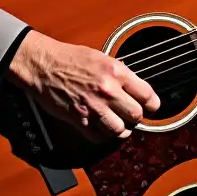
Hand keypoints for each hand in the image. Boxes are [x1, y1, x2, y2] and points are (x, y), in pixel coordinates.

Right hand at [7, 30, 159, 140]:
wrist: (44, 65)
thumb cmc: (70, 58)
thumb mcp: (102, 58)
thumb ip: (120, 74)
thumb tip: (136, 88)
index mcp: (116, 72)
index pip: (147, 95)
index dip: (152, 104)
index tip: (151, 107)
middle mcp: (108, 90)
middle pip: (136, 116)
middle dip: (135, 117)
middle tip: (131, 114)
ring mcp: (93, 107)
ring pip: (120, 131)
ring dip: (120, 129)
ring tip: (117, 123)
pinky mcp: (79, 120)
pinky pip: (98, 137)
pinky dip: (101, 135)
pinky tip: (100, 126)